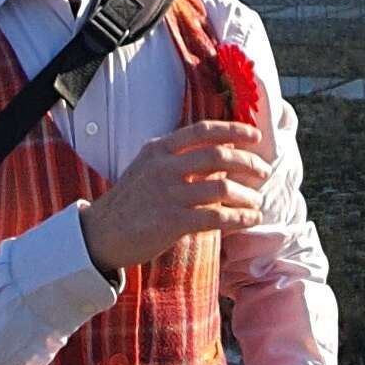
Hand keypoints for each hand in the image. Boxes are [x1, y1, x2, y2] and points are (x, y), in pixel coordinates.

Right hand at [78, 121, 267, 275]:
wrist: (102, 233)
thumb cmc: (130, 200)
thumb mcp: (147, 166)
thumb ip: (177, 157)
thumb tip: (217, 153)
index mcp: (160, 149)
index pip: (203, 130)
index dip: (233, 130)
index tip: (254, 136)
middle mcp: (165, 166)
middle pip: (218, 156)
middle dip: (247, 162)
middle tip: (263, 171)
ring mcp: (168, 194)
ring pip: (221, 188)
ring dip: (246, 195)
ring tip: (256, 201)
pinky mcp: (172, 222)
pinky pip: (216, 217)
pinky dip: (239, 218)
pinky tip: (249, 219)